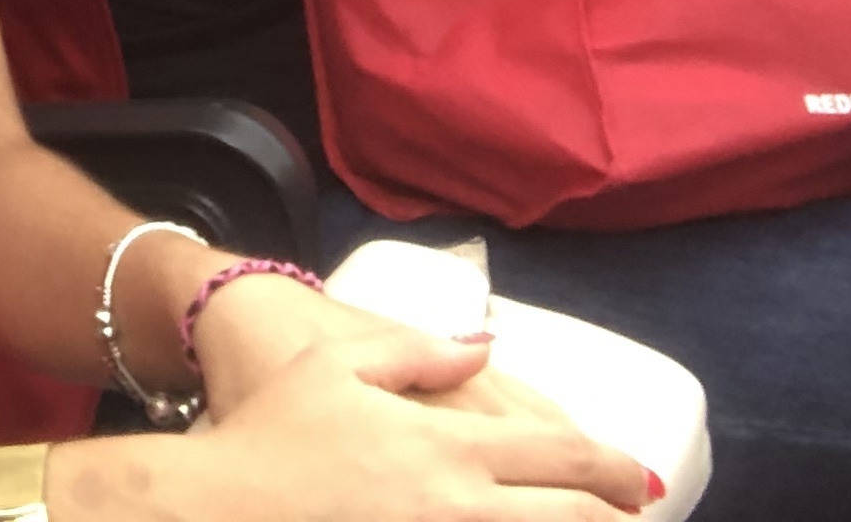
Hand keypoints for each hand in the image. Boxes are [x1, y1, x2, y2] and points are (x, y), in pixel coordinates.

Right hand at [57, 328, 649, 520]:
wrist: (214, 504)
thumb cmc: (271, 432)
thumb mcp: (339, 365)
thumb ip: (421, 352)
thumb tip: (485, 346)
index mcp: (449, 445)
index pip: (563, 457)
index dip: (613, 468)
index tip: (634, 479)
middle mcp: (460, 506)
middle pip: (575, 520)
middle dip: (617, 520)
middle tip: (635, 518)